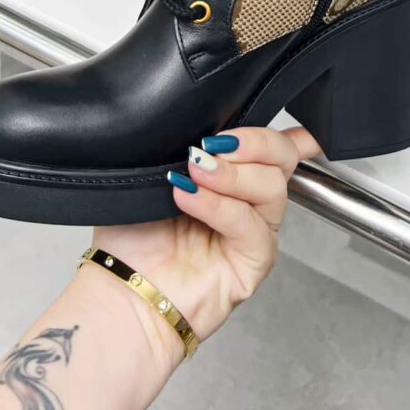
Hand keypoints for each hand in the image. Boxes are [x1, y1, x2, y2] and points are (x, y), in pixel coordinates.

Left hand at [85, 126, 320, 372]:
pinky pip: (252, 226)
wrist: (119, 292)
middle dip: (254, 142)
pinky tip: (190, 199)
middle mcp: (250, 202)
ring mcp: (255, 231)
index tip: (274, 117)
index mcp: (235, 177)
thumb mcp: (158, 174)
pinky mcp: (255, 261)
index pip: (276, 149)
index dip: (290, 132)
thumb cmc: (132, 238)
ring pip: (272, 187)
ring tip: (196, 171)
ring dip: (232, 174)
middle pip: (283, 158)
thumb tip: (212, 127)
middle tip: (215, 144)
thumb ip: (193, 149)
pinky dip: (220, 207)